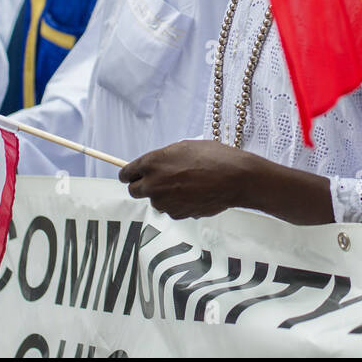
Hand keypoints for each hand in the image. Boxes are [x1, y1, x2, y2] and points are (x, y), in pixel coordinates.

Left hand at [119, 139, 254, 218]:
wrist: (235, 179)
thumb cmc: (214, 158)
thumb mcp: (184, 147)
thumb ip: (163, 158)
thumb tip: (155, 166)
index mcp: (152, 163)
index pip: (126, 173)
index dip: (129, 174)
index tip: (131, 175)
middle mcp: (153, 184)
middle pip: (134, 191)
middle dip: (142, 186)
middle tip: (158, 179)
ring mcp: (164, 202)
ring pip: (155, 201)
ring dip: (163, 194)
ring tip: (185, 184)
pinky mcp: (177, 214)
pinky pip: (171, 209)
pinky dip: (178, 203)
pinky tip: (194, 193)